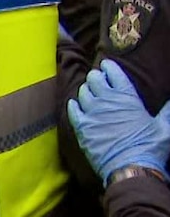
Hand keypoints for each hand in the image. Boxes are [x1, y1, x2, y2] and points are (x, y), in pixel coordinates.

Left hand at [68, 60, 169, 184]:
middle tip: (98, 79)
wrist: (130, 167)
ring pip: (82, 92)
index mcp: (126, 96)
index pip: (113, 72)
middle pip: (94, 78)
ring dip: (86, 90)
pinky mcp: (81, 126)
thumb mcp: (163, 127)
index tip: (107, 65)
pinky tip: (75, 105)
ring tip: (89, 92)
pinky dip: (73, 106)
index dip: (109, 67)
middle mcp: (106, 100)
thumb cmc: (149, 147)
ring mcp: (91, 112)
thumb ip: (167, 112)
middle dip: (96, 77)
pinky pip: (72, 110)